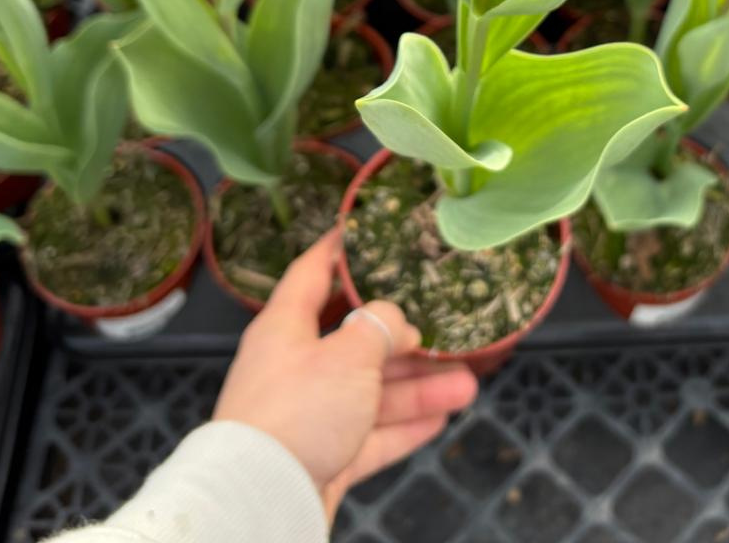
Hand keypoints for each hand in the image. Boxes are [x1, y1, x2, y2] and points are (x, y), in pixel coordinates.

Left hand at [213, 230, 478, 522]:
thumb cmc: (298, 410)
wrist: (261, 500)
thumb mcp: (348, 353)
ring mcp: (309, 415)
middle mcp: (295, 366)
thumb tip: (398, 322)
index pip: (312, 273)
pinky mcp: (322, 457)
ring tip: (467, 382)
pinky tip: (440, 418)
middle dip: (405, 337)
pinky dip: (404, 427)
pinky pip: (370, 436)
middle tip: (445, 324)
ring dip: (418, 386)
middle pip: (356, 341)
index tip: (363, 229)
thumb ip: (381, 327)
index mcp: (286, 327)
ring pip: (371, 392)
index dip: (338, 250)